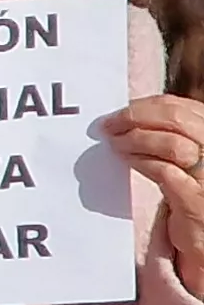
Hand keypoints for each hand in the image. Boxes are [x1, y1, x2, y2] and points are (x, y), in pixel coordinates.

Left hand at [106, 96, 203, 287]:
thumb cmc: (195, 194)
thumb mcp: (190, 159)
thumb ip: (172, 135)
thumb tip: (132, 115)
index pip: (183, 107)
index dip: (147, 106)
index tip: (121, 112)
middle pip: (176, 118)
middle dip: (136, 117)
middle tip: (110, 125)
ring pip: (170, 142)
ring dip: (135, 139)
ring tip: (116, 144)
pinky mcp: (196, 198)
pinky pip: (163, 170)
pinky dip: (141, 162)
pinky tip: (128, 160)